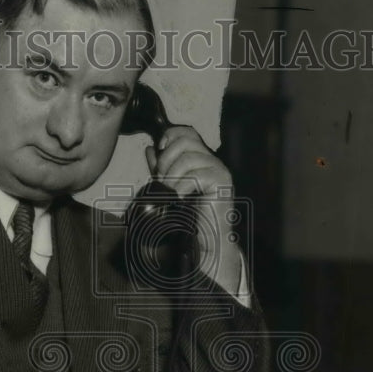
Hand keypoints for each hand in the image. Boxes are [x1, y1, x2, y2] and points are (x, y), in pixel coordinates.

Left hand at [145, 125, 241, 294]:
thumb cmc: (188, 216)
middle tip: (163, 181)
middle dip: (167, 159)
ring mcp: (219, 170)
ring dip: (173, 176)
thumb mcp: (169, 187)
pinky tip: (179, 199)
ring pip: (188, 158)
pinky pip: (196, 175)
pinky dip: (182, 187)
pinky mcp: (222, 182)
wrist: (204, 240)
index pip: (186, 132)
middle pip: (185, 141)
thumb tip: (149, 149)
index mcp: (200, 158)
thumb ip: (161, 168)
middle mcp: (211, 160)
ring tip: (170, 193)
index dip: (169, 137)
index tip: (158, 153)